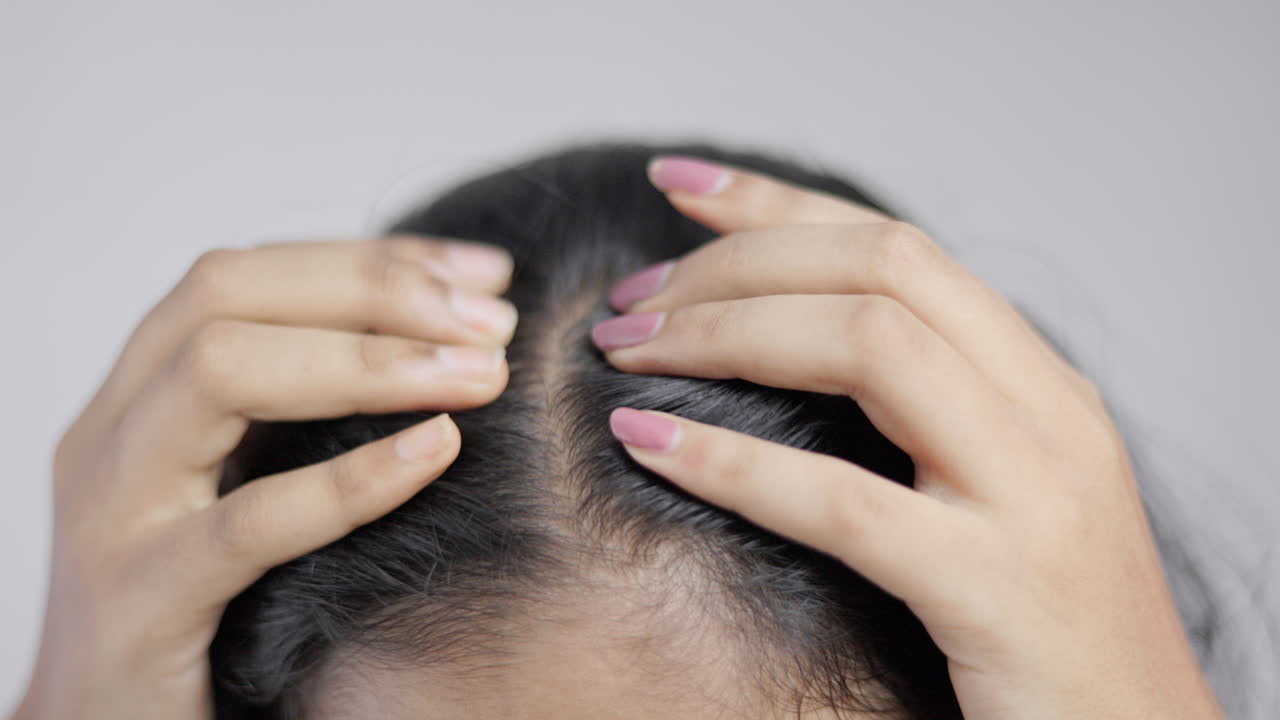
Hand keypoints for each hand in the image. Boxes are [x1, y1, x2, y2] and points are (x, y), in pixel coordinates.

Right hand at [13, 237, 516, 719]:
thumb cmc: (201, 602)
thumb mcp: (242, 482)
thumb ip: (305, 411)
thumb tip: (449, 341)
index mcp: (140, 392)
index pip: (250, 275)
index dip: (374, 259)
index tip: (485, 273)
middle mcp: (113, 432)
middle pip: (226, 296)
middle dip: (374, 291)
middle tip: (494, 321)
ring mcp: (113, 513)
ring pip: (219, 373)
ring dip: (370, 362)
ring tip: (484, 375)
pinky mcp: (138, 603)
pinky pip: (246, 525)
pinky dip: (348, 480)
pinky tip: (438, 452)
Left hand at [593, 157, 1224, 719]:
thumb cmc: (1044, 624)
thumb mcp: (1001, 485)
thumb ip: (928, 409)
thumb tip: (784, 342)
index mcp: (1039, 379)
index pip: (899, 245)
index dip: (779, 205)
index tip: (680, 188)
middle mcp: (1047, 411)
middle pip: (880, 267)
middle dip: (736, 263)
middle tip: (630, 299)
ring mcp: (1031, 494)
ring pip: (870, 346)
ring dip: (724, 333)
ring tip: (628, 350)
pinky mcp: (997, 587)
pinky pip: (846, 502)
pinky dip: (733, 461)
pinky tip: (647, 441)